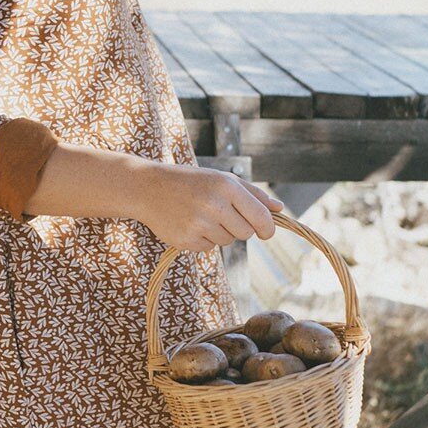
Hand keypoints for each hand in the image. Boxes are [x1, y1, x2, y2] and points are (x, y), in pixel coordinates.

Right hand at [137, 163, 283, 252]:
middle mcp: (214, 205)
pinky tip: (190, 223)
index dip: (268, 228)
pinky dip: (204, 239)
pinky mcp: (186, 241)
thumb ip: (252, 194)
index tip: (266, 231)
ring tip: (202, 215)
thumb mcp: (221, 179)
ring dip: (220, 233)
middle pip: (246, 233)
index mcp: (226, 186)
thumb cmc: (190, 181)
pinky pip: (209, 248)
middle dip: (240, 227)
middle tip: (223, 214)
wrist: (148, 188)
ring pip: (228, 241)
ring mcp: (199, 224)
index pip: (261, 217)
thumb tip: (279, 209)